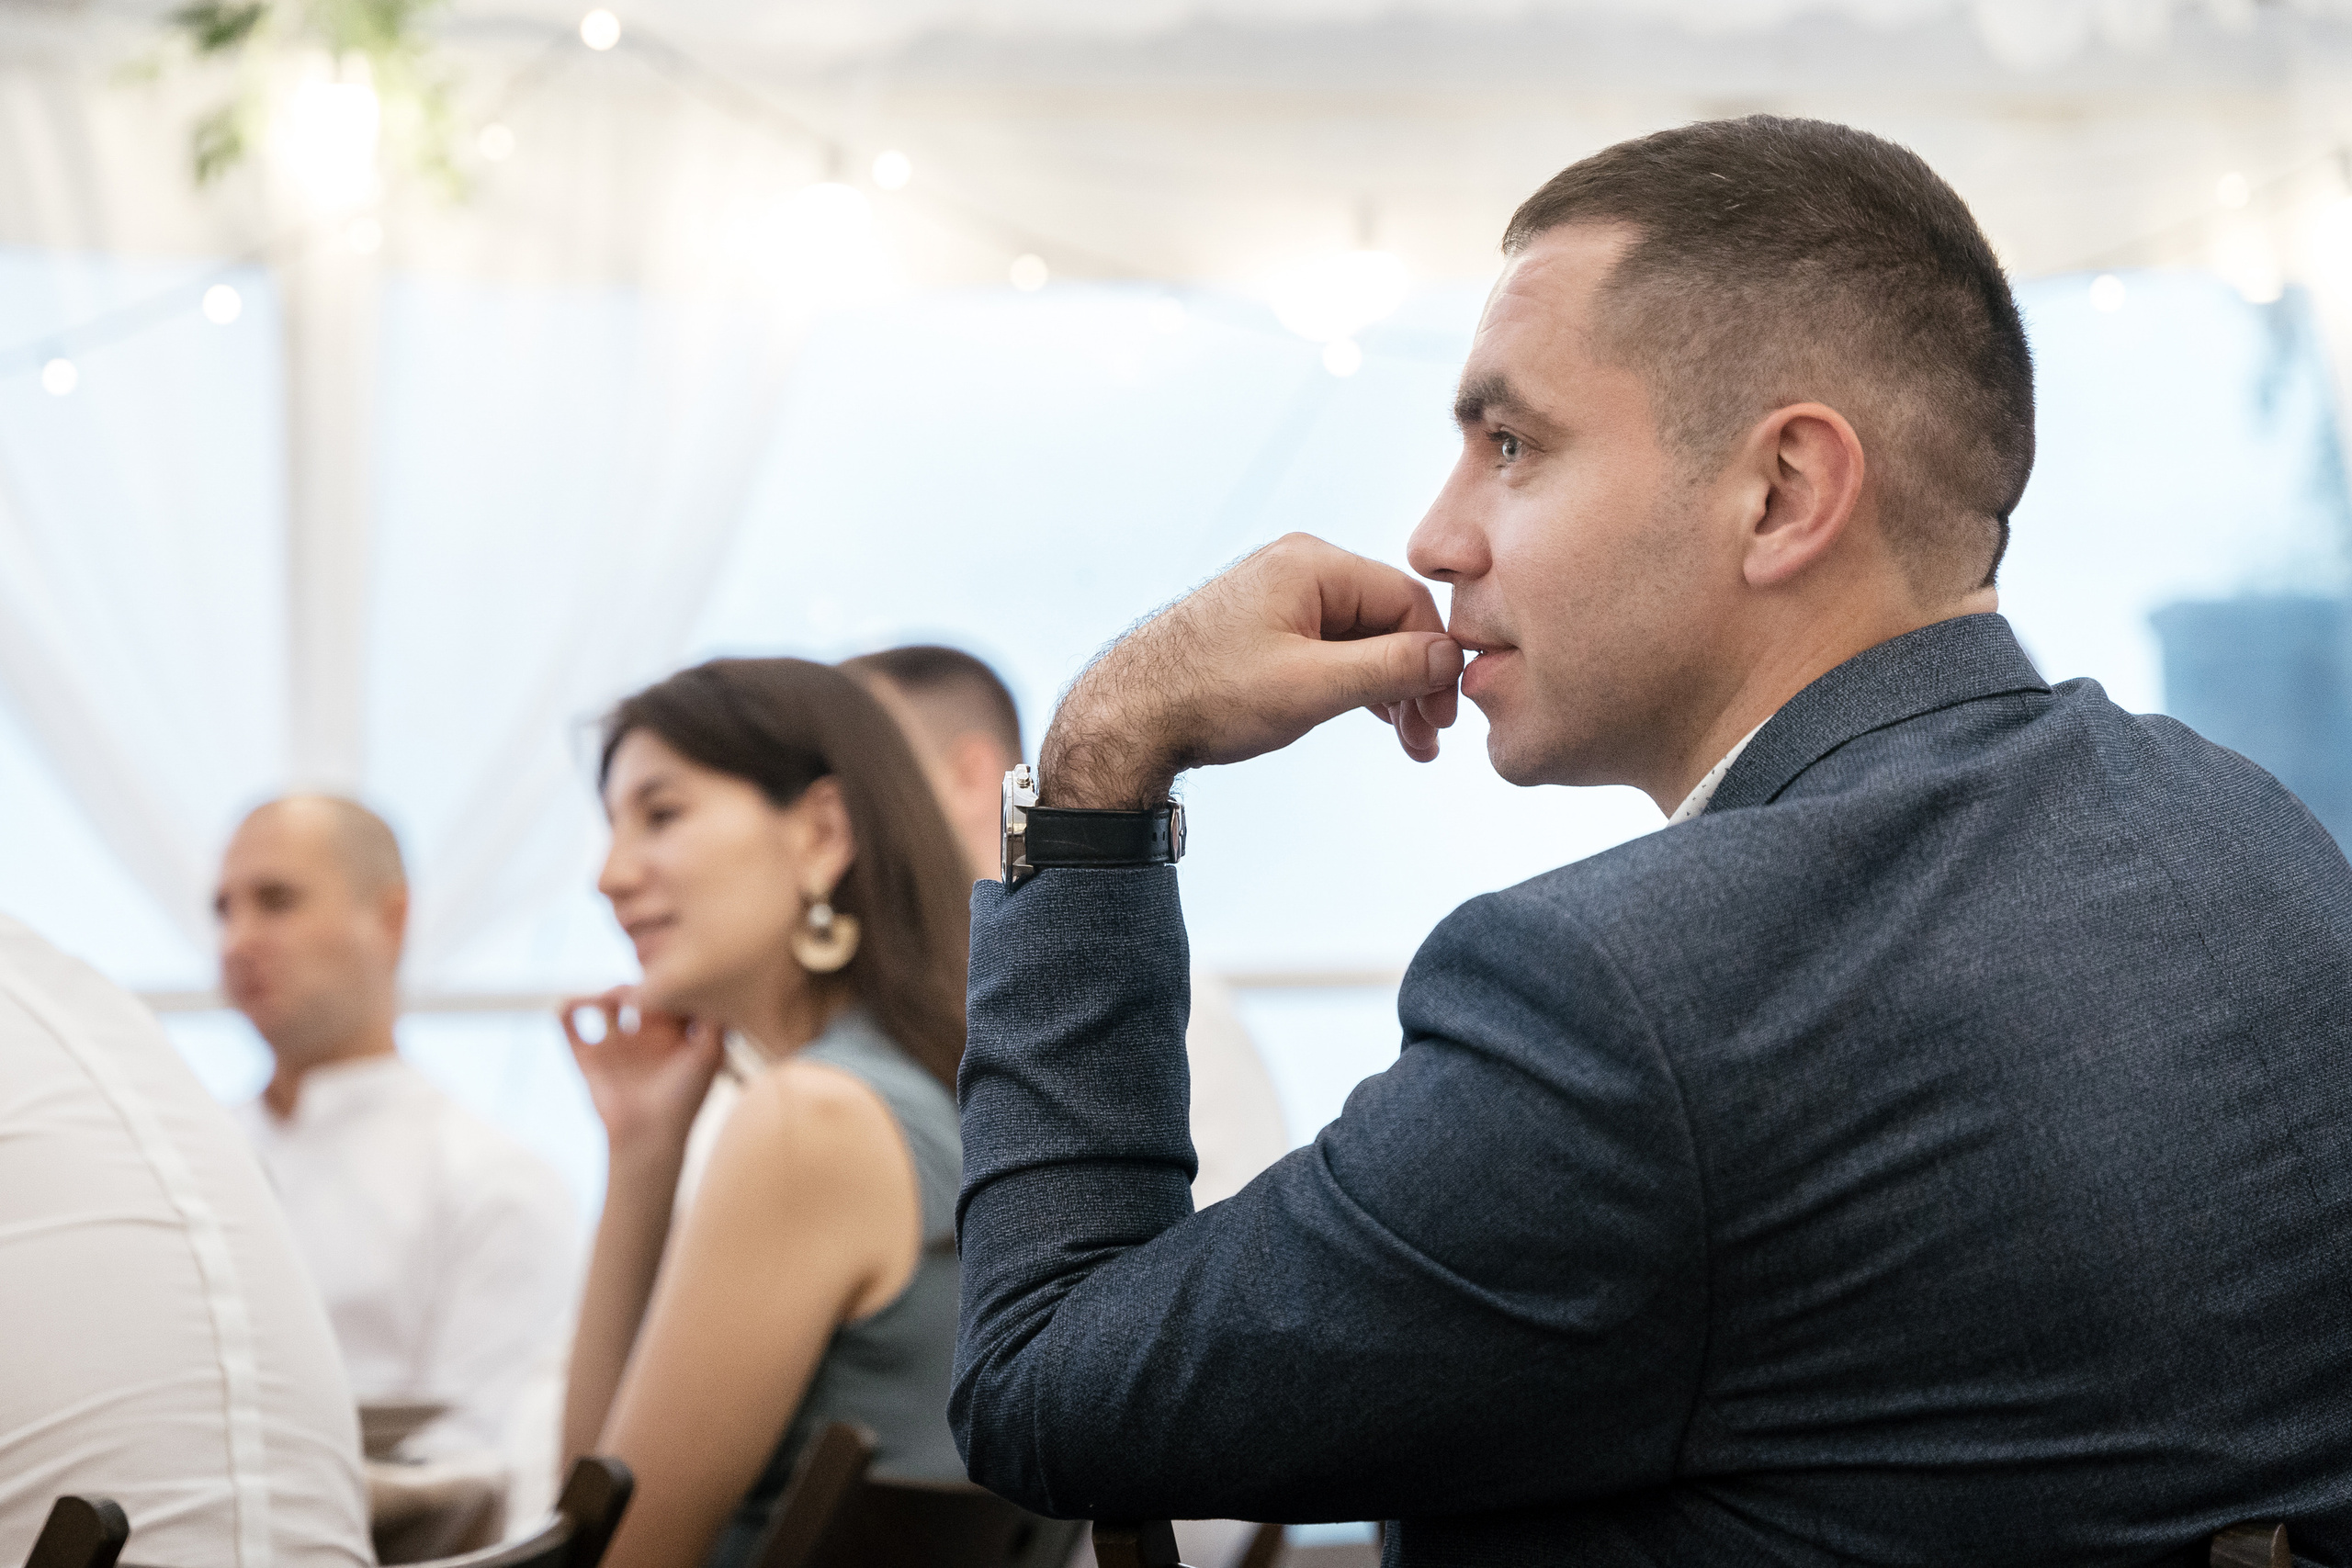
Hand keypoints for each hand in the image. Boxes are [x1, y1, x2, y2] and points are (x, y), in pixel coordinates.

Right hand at [560, 987, 722, 1155]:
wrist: (649, 1137)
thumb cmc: (685, 1098)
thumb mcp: (709, 1055)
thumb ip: (713, 1020)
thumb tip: (716, 983)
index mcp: (672, 1035)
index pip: (666, 996)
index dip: (665, 980)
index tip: (663, 967)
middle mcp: (642, 1037)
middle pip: (633, 995)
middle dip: (632, 983)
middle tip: (635, 983)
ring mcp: (614, 1047)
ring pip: (601, 1007)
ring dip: (599, 993)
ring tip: (608, 998)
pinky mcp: (588, 1059)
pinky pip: (570, 1028)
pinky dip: (566, 1011)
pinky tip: (572, 1004)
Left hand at [1040, 534, 1463, 807]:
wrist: (1128, 717)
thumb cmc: (1207, 695)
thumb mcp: (1312, 686)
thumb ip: (1389, 668)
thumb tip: (1450, 658)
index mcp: (1312, 564)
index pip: (1407, 601)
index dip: (1435, 660)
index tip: (1443, 715)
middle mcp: (1299, 569)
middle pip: (1387, 619)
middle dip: (1413, 680)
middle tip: (1426, 739)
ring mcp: (1280, 597)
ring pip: (1362, 638)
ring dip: (1389, 688)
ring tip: (1406, 740)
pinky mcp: (1267, 627)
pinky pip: (1332, 648)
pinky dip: (1355, 683)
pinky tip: (1372, 718)